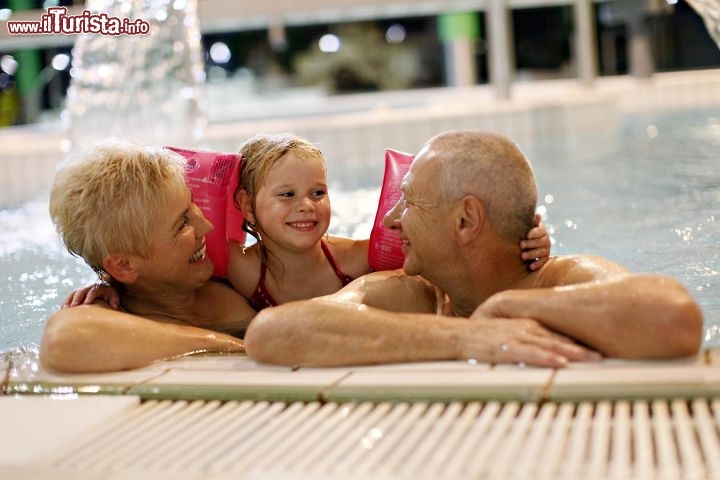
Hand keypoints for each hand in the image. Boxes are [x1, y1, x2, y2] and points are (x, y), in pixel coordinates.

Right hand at [61, 282, 120, 308]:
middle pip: (81, 291)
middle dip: (76, 298)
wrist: (104, 285)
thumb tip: (115, 307)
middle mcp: (89, 287)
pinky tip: (61, 310)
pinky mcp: (76, 293)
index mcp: (99, 287)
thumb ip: (115, 300)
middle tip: (73, 307)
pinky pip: (69, 297)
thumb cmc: (109, 293)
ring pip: (73, 293)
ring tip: (64, 310)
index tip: (87, 303)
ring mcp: (81, 289)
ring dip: (68, 301)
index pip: (94, 291)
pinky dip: (65, 302)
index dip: (90, 296)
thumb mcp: (114, 294)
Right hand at [458, 317, 600, 367]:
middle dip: (583, 347)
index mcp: (530, 325)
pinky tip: (560, 362)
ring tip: (591, 359)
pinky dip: (547, 357)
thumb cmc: (483, 339)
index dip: (581, 341)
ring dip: (572, 352)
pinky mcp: (507, 347)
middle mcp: (527, 328)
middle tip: (604, 355)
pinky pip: (531, 353)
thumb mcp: (510, 336)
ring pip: (550, 345)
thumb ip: (529, 342)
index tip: (600, 348)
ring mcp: (517, 336)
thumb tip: (549, 354)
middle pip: (561, 339)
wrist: (458, 336)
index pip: (560, 334)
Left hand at [521, 213, 550, 270]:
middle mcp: (546, 241)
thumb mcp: (528, 227)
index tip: (527, 235)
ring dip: (532, 254)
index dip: (534, 233)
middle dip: (530, 244)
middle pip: (540, 242)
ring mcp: (546, 250)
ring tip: (522, 256)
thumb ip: (533, 222)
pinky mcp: (544, 259)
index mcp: (542, 231)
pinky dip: (537, 264)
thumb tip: (537, 215)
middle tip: (521, 245)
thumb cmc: (527, 233)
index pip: (540, 231)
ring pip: (541, 252)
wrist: (529, 244)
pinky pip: (542, 262)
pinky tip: (531, 267)